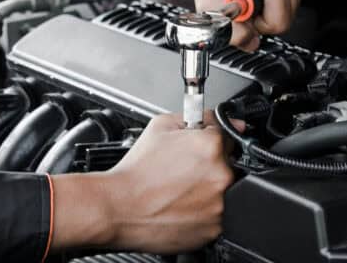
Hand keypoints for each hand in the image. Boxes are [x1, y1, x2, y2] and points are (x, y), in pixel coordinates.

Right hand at [49, 111, 244, 252]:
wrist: (118, 207)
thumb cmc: (136, 170)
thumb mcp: (162, 126)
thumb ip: (200, 117)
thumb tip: (225, 119)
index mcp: (211, 146)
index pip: (228, 136)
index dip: (211, 141)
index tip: (201, 150)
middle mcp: (221, 175)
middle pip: (227, 164)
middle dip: (208, 166)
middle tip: (183, 171)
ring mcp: (219, 205)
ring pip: (222, 192)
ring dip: (206, 189)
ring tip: (179, 189)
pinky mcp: (214, 228)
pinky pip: (215, 215)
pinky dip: (202, 212)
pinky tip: (180, 206)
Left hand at [117, 0, 306, 51]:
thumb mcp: (212, 5)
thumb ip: (232, 33)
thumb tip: (252, 44)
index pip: (280, 23)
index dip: (257, 26)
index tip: (242, 11)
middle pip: (288, 17)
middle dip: (264, 17)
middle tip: (243, 2)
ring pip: (291, 8)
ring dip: (269, 8)